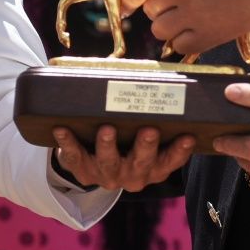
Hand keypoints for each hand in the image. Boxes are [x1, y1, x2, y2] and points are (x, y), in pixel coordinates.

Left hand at [52, 124, 193, 192]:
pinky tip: (62, 129)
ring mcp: (107, 175)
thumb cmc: (127, 137)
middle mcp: (133, 175)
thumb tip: (157, 73)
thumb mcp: (143, 131)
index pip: (170, 161)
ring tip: (107, 129)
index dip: (180, 152)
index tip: (188, 137)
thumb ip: (152, 113)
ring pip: (109, 164)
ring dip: (108, 147)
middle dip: (145, 147)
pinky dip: (68, 144)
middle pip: (142, 164)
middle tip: (149, 131)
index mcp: (153, 167)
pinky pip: (75, 158)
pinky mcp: (83, 172)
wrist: (94, 161)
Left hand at [122, 0, 249, 56]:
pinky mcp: (207, 35)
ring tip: (184, 20)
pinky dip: (183, 41)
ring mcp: (190, 14)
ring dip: (169, 26)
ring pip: (161, 30)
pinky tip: (195, 32)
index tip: (132, 1)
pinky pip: (180, 46)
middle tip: (175, 3)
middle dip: (159, 7)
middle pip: (150, 9)